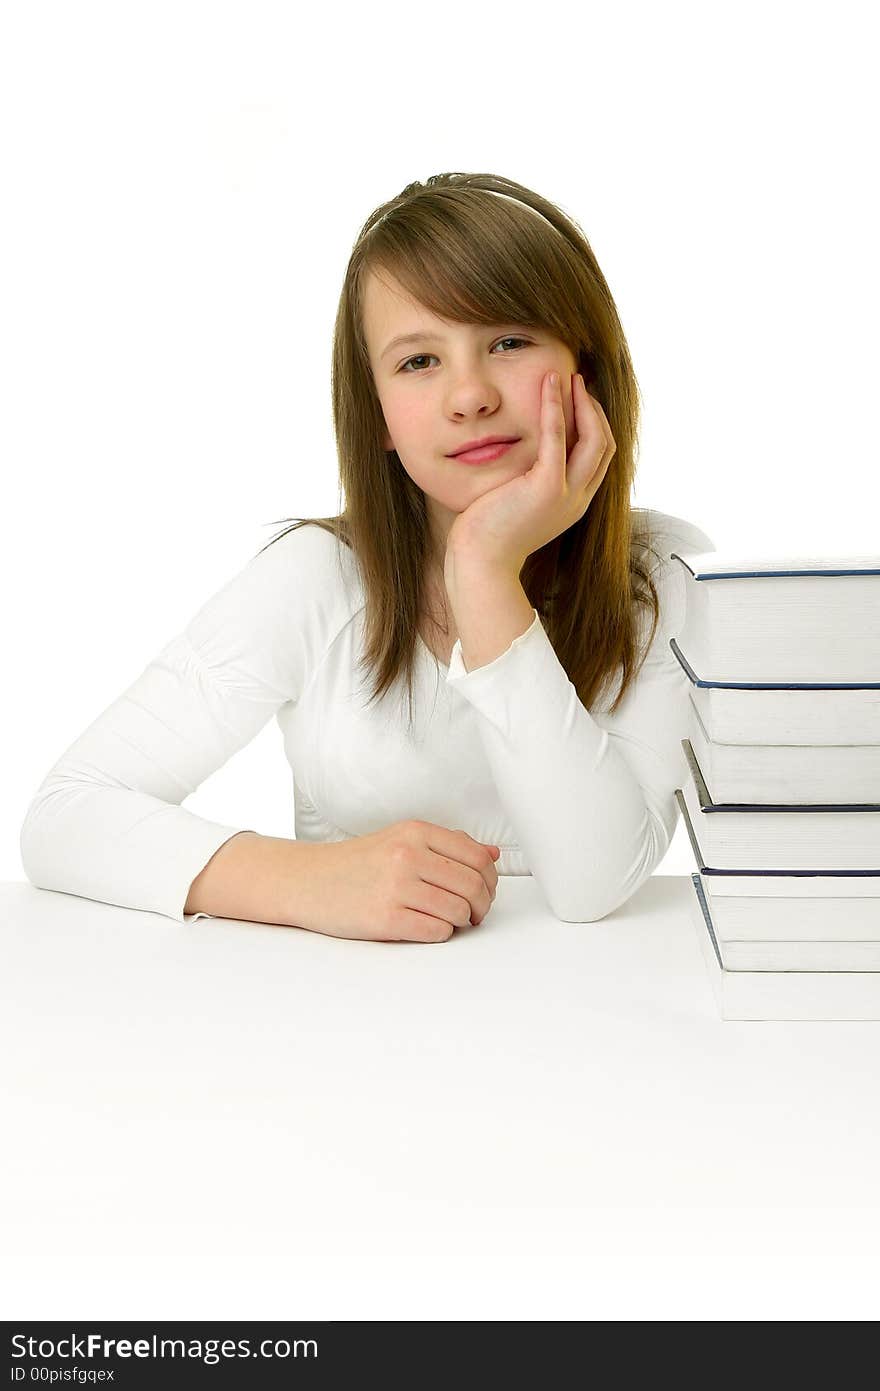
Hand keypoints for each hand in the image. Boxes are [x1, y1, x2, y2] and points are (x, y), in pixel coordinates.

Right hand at [293, 821, 500, 942]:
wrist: (308, 881)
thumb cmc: (357, 863)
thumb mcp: (400, 840)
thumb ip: (447, 845)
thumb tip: (492, 854)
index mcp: (415, 832)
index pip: (477, 857)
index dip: (490, 879)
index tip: (485, 890)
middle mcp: (407, 856)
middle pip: (472, 886)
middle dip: (481, 905)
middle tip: (474, 913)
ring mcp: (395, 888)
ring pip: (458, 911)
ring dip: (460, 921)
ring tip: (447, 919)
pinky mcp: (385, 919)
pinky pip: (436, 932)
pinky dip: (440, 933)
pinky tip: (427, 926)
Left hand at [445, 371, 615, 573]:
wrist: (480, 563)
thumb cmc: (488, 537)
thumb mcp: (516, 504)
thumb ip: (527, 481)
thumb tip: (518, 458)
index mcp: (574, 503)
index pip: (599, 457)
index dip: (594, 424)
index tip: (578, 399)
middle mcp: (578, 500)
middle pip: (604, 444)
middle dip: (594, 409)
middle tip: (577, 382)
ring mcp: (567, 495)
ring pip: (593, 439)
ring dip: (583, 403)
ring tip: (568, 377)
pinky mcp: (547, 489)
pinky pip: (558, 438)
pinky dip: (555, 407)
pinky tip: (548, 384)